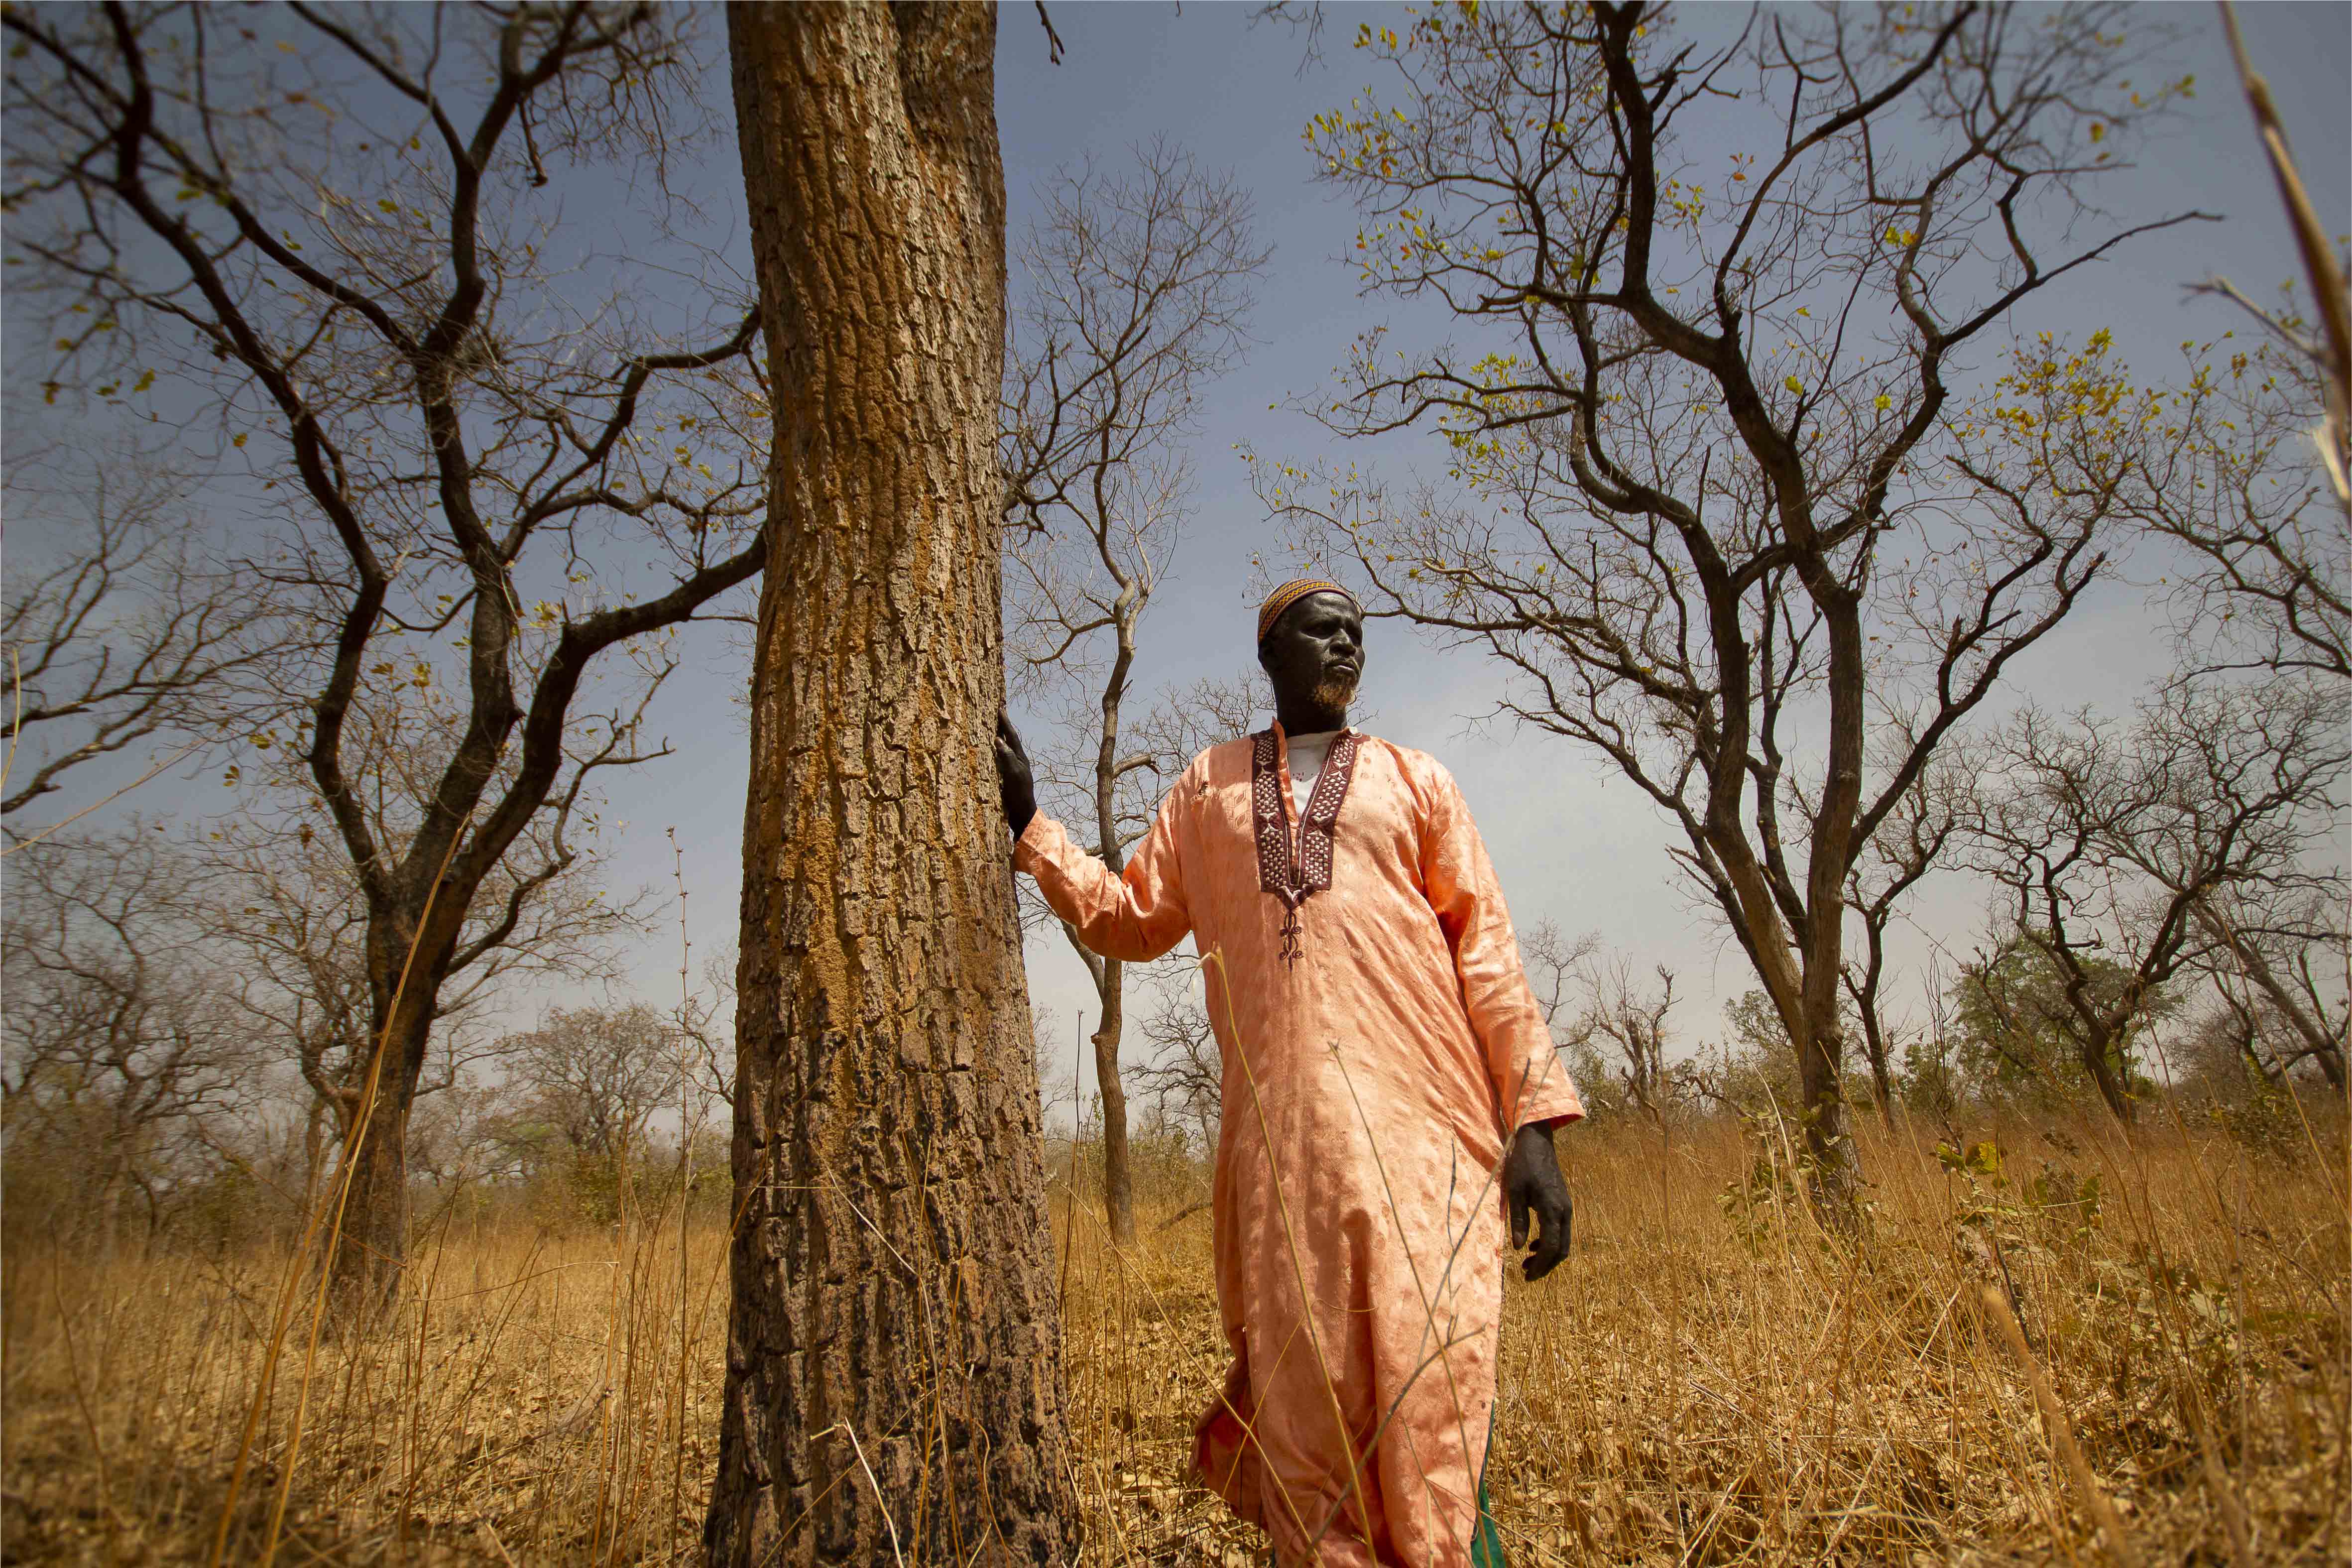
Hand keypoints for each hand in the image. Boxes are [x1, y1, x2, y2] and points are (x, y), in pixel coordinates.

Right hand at [995, 710, 1036, 836]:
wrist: (1023, 814)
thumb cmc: (1019, 796)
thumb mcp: (1014, 776)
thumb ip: (1007, 757)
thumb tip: (998, 739)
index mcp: (1020, 758)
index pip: (1011, 736)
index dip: (1005, 722)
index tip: (1000, 707)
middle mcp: (1017, 760)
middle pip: (1010, 738)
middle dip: (1004, 723)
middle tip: (1000, 708)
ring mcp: (1013, 767)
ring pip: (1006, 746)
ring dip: (1001, 733)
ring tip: (996, 723)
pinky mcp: (1008, 775)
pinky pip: (1002, 756)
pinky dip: (997, 747)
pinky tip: (992, 747)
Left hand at [1502, 1120, 1571, 1282]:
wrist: (1537, 1141)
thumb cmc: (1523, 1165)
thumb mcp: (1514, 1192)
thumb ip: (1518, 1221)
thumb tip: (1519, 1249)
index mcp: (1552, 1209)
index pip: (1550, 1247)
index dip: (1540, 1266)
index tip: (1527, 1277)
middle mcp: (1564, 1211)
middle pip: (1561, 1249)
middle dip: (1546, 1266)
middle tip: (1527, 1275)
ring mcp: (1566, 1207)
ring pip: (1563, 1241)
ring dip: (1548, 1255)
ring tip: (1528, 1263)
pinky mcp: (1563, 1203)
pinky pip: (1561, 1231)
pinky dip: (1550, 1242)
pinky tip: (1533, 1244)